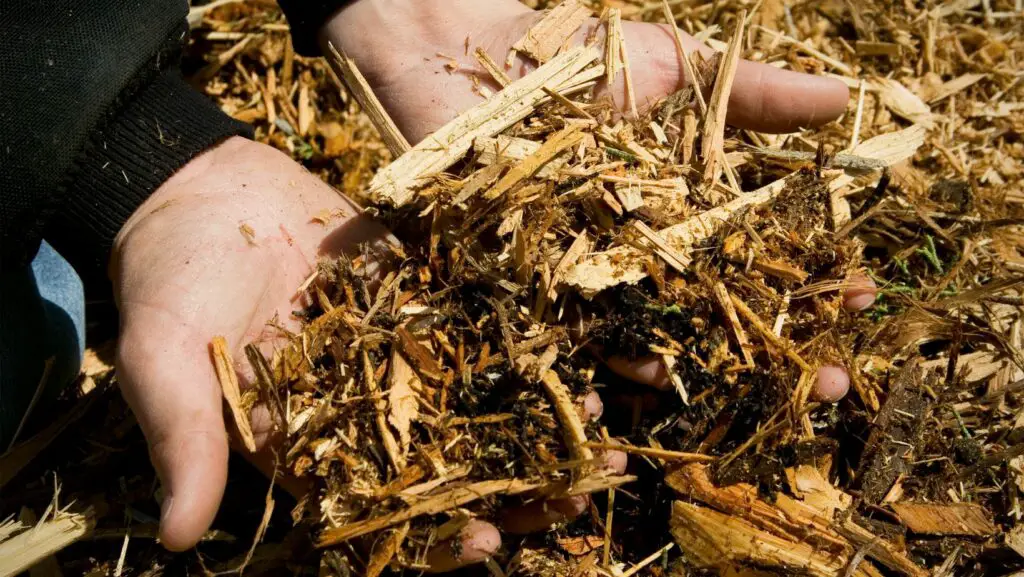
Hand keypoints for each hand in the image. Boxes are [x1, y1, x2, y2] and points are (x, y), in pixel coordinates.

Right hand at [111, 137, 624, 568]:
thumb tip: (174, 537)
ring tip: (599, 435)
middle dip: (513, 483)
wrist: (200, 190)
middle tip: (578, 496)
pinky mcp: (423, 295)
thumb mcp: (165, 362)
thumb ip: (183, 439)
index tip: (485, 542)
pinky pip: (483, 323)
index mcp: (311, 443)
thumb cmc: (170, 279)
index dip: (432, 531)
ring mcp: (401, 351)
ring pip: (480, 398)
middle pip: (450, 460)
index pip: (380, 505)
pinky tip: (583, 352)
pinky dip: (531, 339)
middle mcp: (366, 406)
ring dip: (539, 419)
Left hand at [314, 1, 870, 567]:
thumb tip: (848, 97)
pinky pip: (574, 330)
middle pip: (720, 311)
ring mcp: (591, 275)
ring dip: (703, 367)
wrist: (469, 55)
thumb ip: (754, 95)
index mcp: (687, 209)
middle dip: (778, 347)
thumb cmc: (579, 58)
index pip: (764, 255)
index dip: (816, 280)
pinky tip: (650, 378)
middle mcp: (646, 254)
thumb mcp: (677, 69)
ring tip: (752, 395)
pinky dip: (610, 356)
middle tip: (833, 381)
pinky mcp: (531, 284)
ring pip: (653, 334)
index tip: (864, 296)